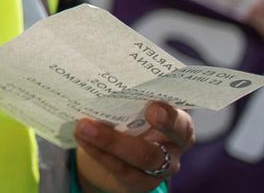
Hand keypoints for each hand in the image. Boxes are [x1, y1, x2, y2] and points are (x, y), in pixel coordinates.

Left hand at [75, 102, 193, 192]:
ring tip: (83, 127)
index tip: (153, 107)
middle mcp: (175, 146)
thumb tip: (101, 80)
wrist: (112, 155)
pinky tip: (82, 138)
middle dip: (147, 126)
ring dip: (110, 141)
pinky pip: (122, 169)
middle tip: (111, 118)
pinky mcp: (142, 182)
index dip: (170, 115)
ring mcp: (161, 167)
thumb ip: (125, 97)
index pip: (181, 119)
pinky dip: (99, 152)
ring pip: (144, 157)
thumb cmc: (127, 120)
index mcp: (179, 122)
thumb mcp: (130, 107)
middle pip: (163, 142)